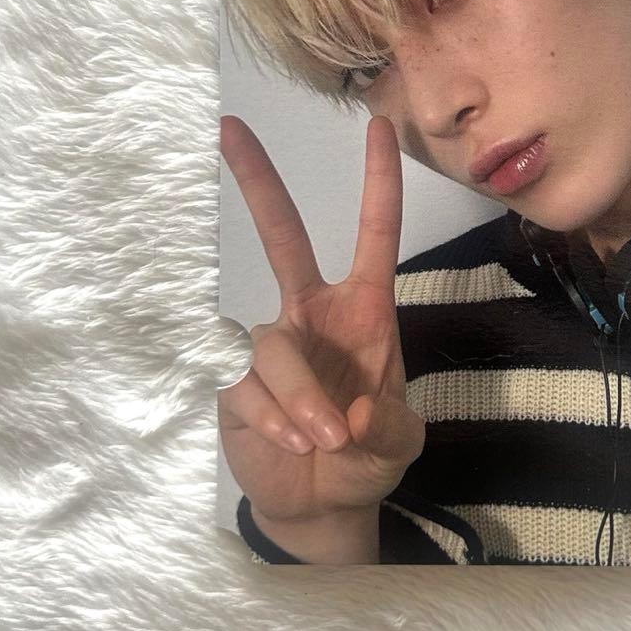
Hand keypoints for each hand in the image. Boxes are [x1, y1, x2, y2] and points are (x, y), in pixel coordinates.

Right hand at [218, 114, 425, 529]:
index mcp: (362, 308)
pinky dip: (273, 418)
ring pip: (272, 348)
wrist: (325, 503)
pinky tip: (293, 445)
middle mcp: (311, 313)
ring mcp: (270, 345)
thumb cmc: (368, 454)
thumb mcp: (399, 442)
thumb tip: (352, 411)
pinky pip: (246, 387)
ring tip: (325, 440)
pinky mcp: (233, 382)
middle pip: (283, 237)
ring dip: (299, 396)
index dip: (378, 181)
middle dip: (259, 183)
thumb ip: (390, 427)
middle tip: (231, 129)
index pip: (374, 234)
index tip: (381, 127)